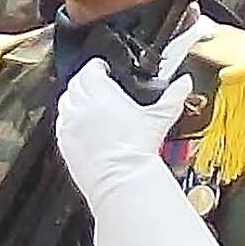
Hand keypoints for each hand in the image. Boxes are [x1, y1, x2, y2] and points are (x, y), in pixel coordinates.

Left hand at [51, 59, 192, 200]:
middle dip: (86, 80)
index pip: (91, 69)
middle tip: (98, 84)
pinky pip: (61, 123)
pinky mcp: (64, 142)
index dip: (98, 66)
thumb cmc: (137, 149)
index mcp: (100, 92)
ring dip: (74, 98)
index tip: (104, 69)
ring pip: (65, 101)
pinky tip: (80, 124)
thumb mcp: (159, 117)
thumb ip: (173, 96)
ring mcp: (69, 124)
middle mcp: (80, 106)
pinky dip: (68, 119)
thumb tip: (184, 83)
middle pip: (76, 82)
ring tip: (88, 102)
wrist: (122, 178)